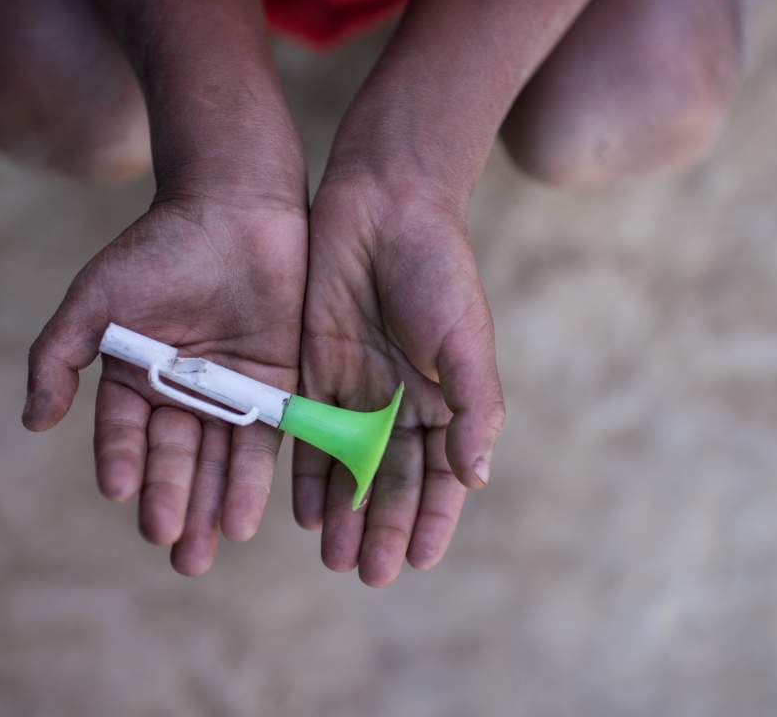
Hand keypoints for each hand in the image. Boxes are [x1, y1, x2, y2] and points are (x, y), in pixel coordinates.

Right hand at [24, 186, 305, 575]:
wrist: (235, 205)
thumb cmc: (158, 247)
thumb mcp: (95, 298)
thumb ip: (58, 356)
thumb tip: (33, 422)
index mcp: (134, 377)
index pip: (125, 433)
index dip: (122, 462)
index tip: (121, 493)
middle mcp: (181, 394)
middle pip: (175, 459)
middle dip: (173, 504)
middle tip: (174, 552)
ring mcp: (229, 393)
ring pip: (218, 460)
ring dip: (212, 507)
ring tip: (207, 551)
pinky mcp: (275, 386)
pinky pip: (264, 439)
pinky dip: (254, 478)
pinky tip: (245, 516)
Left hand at [295, 177, 505, 586]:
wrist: (384, 203)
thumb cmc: (438, 269)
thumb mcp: (465, 340)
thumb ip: (473, 408)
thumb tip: (477, 478)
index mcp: (445, 398)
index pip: (441, 475)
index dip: (432, 520)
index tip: (417, 563)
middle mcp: (399, 401)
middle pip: (390, 480)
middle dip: (380, 528)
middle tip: (364, 574)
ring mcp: (354, 387)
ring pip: (346, 466)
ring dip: (340, 512)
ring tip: (331, 557)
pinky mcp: (312, 367)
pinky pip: (307, 431)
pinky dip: (306, 471)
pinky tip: (299, 510)